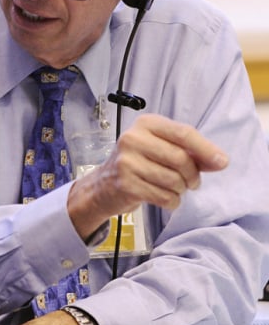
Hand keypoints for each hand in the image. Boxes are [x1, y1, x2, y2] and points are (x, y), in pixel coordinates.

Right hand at [68, 114, 228, 237]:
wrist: (103, 186)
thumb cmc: (138, 164)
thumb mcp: (161, 148)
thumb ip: (190, 151)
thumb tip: (220, 161)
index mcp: (146, 123)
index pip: (183, 133)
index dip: (206, 149)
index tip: (222, 162)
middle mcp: (133, 138)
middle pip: (180, 158)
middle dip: (193, 175)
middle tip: (192, 182)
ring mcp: (127, 161)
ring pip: (173, 180)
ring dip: (181, 190)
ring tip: (176, 189)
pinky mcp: (125, 184)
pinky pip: (163, 196)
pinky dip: (172, 201)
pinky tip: (166, 198)